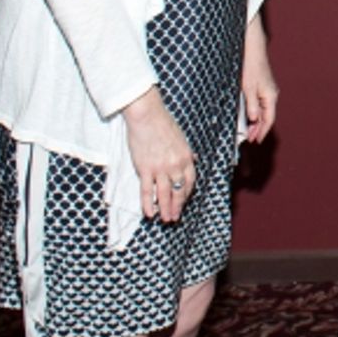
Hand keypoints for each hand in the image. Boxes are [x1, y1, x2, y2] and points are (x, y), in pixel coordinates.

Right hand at [122, 86, 195, 221]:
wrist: (147, 116)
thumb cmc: (163, 124)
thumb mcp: (181, 138)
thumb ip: (185, 152)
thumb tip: (192, 159)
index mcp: (186, 157)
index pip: (190, 181)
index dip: (186, 194)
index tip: (183, 202)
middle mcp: (176, 165)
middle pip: (179, 191)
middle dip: (177, 206)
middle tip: (175, 218)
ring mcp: (160, 168)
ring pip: (165, 194)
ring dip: (165, 209)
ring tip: (165, 220)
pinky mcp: (145, 169)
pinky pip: (147, 190)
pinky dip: (148, 204)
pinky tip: (149, 213)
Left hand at [241, 15, 278, 143]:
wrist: (252, 48)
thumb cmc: (251, 66)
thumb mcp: (248, 88)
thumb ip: (251, 105)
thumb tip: (254, 119)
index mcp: (271, 96)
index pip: (268, 119)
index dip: (262, 131)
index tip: (255, 141)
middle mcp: (271, 94)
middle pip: (267, 116)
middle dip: (258, 128)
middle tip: (248, 138)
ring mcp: (267, 89)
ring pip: (263, 110)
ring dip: (256, 120)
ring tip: (247, 129)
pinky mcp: (262, 85)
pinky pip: (260, 103)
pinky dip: (255, 111)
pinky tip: (248, 114)